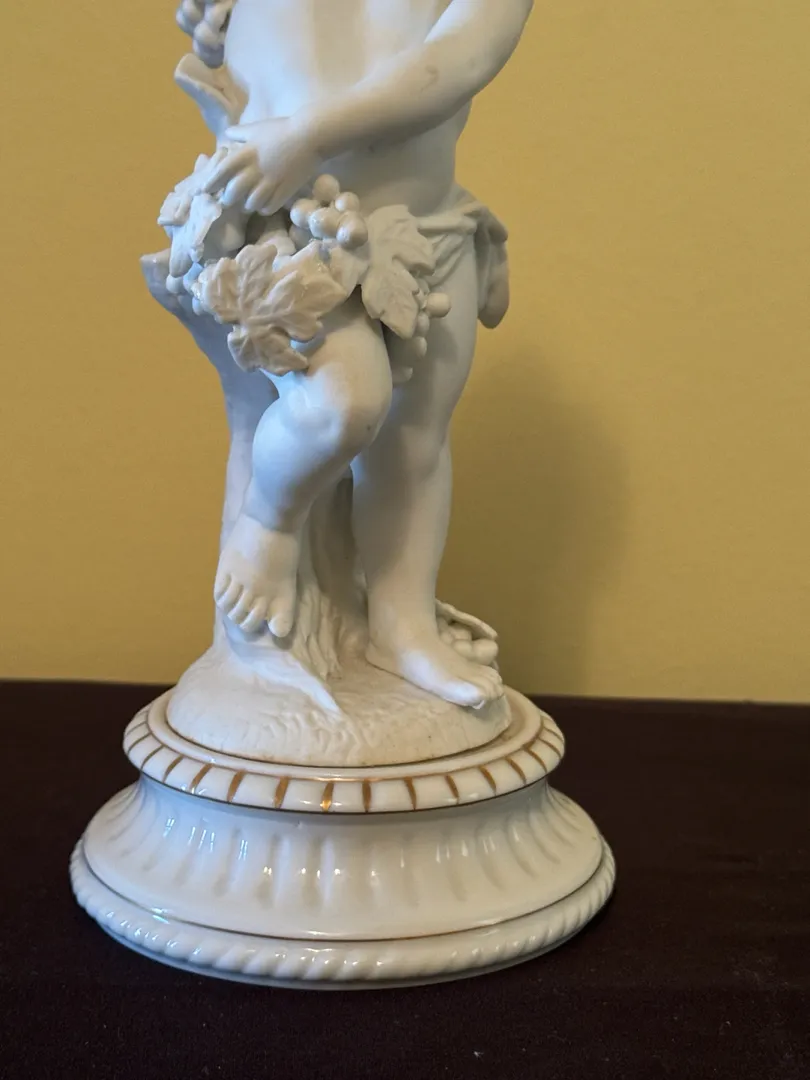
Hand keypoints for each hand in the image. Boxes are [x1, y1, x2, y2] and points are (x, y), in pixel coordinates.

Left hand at [203, 116, 322, 215]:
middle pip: (234, 192)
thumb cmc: (282, 129)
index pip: (222, 171)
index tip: (205, 189)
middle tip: (228, 200)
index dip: (211, 182)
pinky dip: (263, 209)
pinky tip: (263, 205)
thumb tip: (227, 135)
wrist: (311, 136)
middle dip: (228, 198)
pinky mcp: (284, 191)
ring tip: (246, 204)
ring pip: (250, 203)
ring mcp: (271, 182)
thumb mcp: (257, 127)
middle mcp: (255, 169)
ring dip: (246, 206)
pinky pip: (268, 207)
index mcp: (246, 153)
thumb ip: (240, 133)